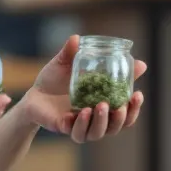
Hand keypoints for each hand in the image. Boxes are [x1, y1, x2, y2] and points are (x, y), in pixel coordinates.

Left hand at [13, 35, 145, 143]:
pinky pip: (76, 133)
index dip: (134, 108)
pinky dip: (80, 124)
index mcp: (102, 105)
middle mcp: (94, 119)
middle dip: (122, 118)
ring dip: (102, 121)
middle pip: (116, 127)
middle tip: (120, 105)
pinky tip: (80, 112)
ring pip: (98, 133)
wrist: (32, 95)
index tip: (138, 94)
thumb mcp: (64, 64)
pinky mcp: (65, 129)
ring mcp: (80, 126)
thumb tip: (78, 37)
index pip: (125, 112)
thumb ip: (72, 53)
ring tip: (101, 105)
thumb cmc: (54, 81)